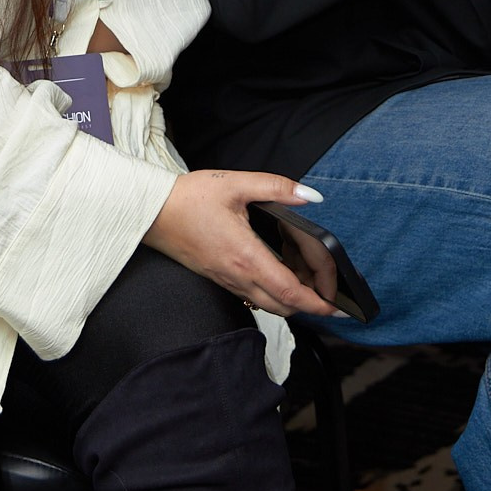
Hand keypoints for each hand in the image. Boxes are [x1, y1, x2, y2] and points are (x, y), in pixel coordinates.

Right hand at [142, 170, 344, 318]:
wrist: (152, 213)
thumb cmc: (190, 198)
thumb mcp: (236, 184)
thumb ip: (276, 187)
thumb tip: (310, 196)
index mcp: (246, 257)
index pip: (291, 292)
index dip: (319, 303)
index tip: (338, 306)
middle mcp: (238, 277)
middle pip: (284, 306)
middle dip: (312, 305)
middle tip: (331, 293)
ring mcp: (227, 281)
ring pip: (268, 305)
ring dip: (293, 300)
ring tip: (311, 283)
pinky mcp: (219, 278)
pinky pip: (253, 297)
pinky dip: (274, 293)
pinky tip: (280, 273)